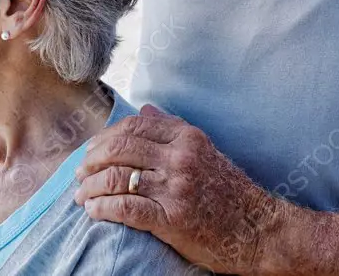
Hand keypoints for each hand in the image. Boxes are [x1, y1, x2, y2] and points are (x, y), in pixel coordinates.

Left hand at [75, 104, 280, 273]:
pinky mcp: (172, 218)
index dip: (105, 137)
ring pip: (117, 177)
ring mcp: (176, 187)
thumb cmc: (230, 192)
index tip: (91, 150)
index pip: (134, 126)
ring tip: (80, 196)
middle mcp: (180, 157)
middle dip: (91, 160)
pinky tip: (94, 211)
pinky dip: (103, 208)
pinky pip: (126, 207)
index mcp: (186, 137)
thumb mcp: (205, 150)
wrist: (259, 230)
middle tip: (79, 173)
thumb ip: (173, 129)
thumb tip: (144, 109)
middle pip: (120, 148)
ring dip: (90, 187)